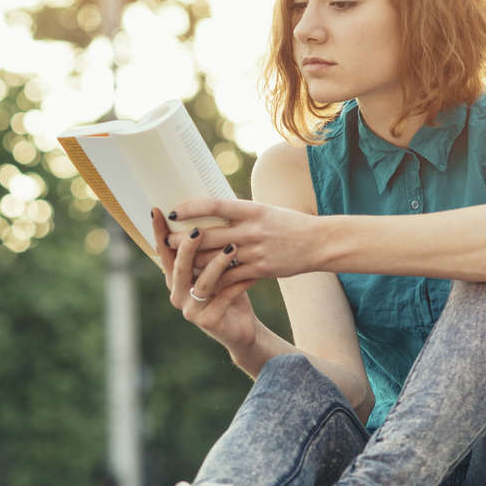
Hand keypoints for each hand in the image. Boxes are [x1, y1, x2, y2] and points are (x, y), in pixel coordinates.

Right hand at [151, 208, 258, 352]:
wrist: (240, 328)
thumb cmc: (226, 292)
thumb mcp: (213, 269)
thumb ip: (205, 251)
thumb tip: (205, 213)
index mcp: (174, 279)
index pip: (164, 252)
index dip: (159, 232)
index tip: (156, 210)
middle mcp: (176, 294)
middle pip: (179, 266)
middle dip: (187, 246)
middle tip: (199, 229)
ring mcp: (190, 310)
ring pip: (203, 282)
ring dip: (218, 264)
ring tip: (232, 248)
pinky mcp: (208, 321)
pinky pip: (224, 297)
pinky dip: (240, 283)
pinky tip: (253, 272)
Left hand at [166, 198, 319, 289]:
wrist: (319, 243)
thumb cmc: (289, 223)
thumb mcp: (264, 211)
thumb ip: (239, 212)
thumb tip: (211, 209)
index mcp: (252, 210)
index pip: (215, 206)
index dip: (191, 208)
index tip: (173, 211)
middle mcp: (252, 230)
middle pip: (209, 235)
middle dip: (184, 241)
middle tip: (166, 241)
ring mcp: (256, 251)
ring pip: (215, 259)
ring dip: (193, 262)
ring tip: (178, 262)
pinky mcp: (260, 270)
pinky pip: (231, 277)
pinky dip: (214, 279)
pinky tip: (200, 280)